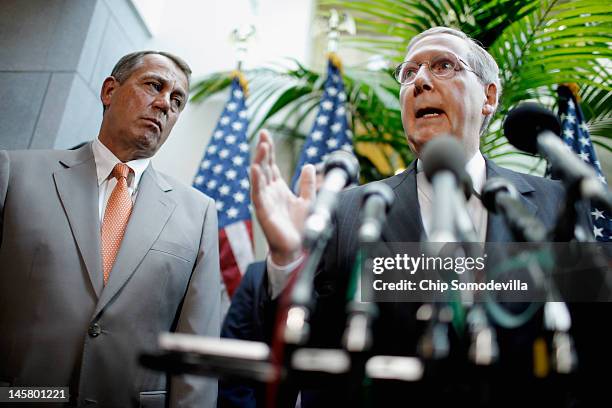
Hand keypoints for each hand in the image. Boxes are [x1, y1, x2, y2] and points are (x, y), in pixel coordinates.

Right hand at [250, 130, 315, 265]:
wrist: (296, 248)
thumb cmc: (299, 227)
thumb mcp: (308, 200)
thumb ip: (308, 184)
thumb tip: (309, 166)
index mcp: (278, 188)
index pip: (271, 165)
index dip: (269, 150)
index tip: (266, 135)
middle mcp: (269, 192)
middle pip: (264, 167)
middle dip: (263, 150)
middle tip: (263, 134)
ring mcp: (265, 201)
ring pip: (259, 177)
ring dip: (259, 161)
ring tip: (262, 147)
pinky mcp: (263, 211)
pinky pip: (257, 194)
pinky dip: (256, 181)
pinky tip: (255, 169)